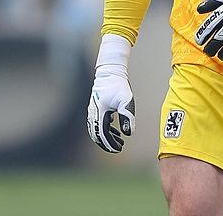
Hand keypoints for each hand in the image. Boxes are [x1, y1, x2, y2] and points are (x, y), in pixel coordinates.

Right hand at [86, 35, 135, 152]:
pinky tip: (116, 131)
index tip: (118, 149)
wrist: (110, 72)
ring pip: (97, 130)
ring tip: (119, 141)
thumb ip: (127, 117)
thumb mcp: (126, 102)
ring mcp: (94, 111)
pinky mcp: (97, 108)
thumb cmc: (118, 85)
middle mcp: (94, 114)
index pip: (103, 135)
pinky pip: (99, 123)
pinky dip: (106, 130)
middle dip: (107, 144)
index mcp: (99, 114)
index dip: (110, 144)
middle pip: (97, 135)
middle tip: (118, 148)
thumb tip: (128, 133)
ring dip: (107, 138)